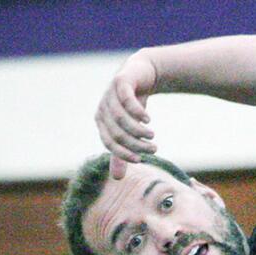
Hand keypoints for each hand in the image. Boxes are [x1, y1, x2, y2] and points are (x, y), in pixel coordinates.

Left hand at [96, 53, 157, 178]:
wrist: (142, 74)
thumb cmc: (133, 105)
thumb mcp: (128, 129)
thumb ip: (121, 152)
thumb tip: (117, 179)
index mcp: (101, 122)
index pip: (109, 143)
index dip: (123, 153)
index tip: (140, 159)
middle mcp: (102, 108)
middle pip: (117, 132)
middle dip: (135, 143)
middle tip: (154, 148)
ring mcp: (110, 94)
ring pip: (122, 118)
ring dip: (139, 130)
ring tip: (153, 135)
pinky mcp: (121, 82)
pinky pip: (127, 100)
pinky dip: (137, 112)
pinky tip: (148, 120)